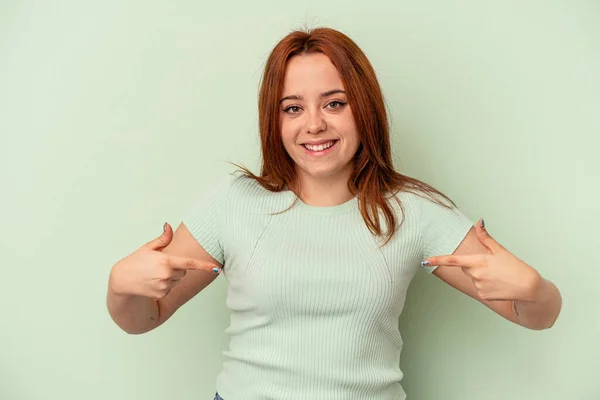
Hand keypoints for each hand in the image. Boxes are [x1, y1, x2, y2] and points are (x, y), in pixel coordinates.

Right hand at [108, 223, 219, 299]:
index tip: (215, 269)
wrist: (122, 281)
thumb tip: (168, 226)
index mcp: (166, 261)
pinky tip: (153, 282)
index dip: (204, 266)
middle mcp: (167, 274)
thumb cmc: (135, 262)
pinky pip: (171, 288)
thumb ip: (162, 239)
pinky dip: (165, 285)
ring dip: (171, 277)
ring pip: (178, 280)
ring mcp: (164, 285)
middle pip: (183, 271)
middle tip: (159, 266)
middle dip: (176, 268)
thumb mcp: (148, 248)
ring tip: (154, 274)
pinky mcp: (161, 294)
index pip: (189, 263)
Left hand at [423, 219, 542, 301]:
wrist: (528, 287)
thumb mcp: (500, 250)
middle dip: (473, 265)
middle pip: (465, 267)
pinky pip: (478, 288)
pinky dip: (486, 286)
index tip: (425, 260)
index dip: (437, 259)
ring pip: (472, 278)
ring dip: (481, 276)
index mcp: (478, 261)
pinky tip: (498, 285)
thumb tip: (480, 221)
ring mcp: (478, 286)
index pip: (453, 260)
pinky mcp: (482, 295)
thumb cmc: (516, 267)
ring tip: (497, 276)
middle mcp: (475, 274)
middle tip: (491, 265)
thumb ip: (486, 237)